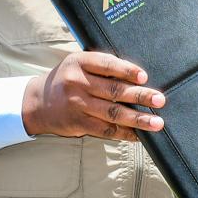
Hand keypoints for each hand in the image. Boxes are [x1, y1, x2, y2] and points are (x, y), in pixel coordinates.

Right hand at [22, 51, 164, 140]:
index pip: (107, 64)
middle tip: (159, 99)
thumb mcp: (79, 64)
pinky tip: (138, 135)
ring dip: (138, 119)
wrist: (37, 103)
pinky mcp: (78, 123)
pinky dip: (124, 133)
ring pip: (113, 113)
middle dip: (140, 96)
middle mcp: (77, 83)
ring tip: (156, 122)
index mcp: (79, 62)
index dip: (127, 70)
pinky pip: (105, 129)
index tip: (144, 77)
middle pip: (114, 90)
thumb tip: (139, 77)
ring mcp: (78, 104)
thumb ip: (103, 67)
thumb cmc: (67, 79)